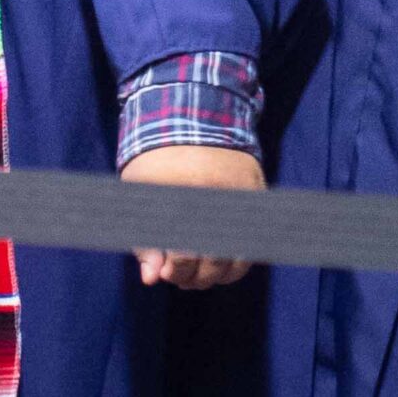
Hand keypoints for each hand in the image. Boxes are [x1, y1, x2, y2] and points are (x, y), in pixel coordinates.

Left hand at [118, 145, 263, 288]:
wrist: (192, 118)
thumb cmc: (157, 160)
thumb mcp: (139, 193)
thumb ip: (144, 239)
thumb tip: (152, 279)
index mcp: (185, 196)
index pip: (186, 253)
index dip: (175, 271)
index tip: (165, 272)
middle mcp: (218, 198)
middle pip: (214, 261)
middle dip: (193, 276)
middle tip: (178, 275)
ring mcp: (242, 198)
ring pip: (238, 259)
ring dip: (216, 274)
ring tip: (197, 271)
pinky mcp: (257, 197)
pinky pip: (253, 243)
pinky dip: (237, 261)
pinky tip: (218, 262)